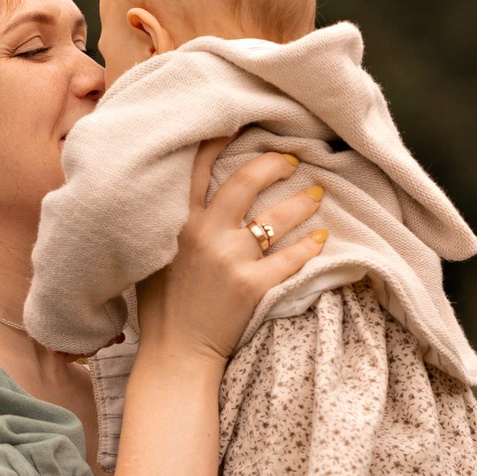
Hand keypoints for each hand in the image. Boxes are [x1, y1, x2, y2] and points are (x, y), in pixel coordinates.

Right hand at [135, 142, 325, 367]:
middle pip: (247, 181)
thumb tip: (189, 196)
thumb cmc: (163, 305)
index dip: (220, 140)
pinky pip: (291, 257)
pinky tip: (322, 237)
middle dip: (274, 164)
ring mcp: (230, 259)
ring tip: (317, 194)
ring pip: (277, 217)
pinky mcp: (252, 285)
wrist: (176, 352)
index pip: (198, 168)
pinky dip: (311, 245)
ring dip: (303, 201)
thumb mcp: (154, 254)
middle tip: (292, 160)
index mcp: (178, 222)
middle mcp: (205, 233)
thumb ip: (172, 223)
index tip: (239, 123)